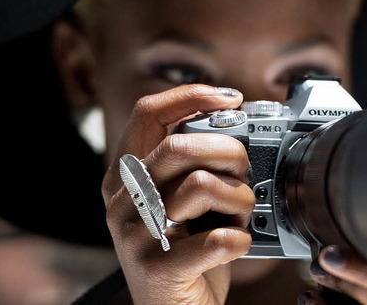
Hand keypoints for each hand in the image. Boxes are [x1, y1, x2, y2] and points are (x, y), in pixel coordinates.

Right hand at [101, 84, 254, 304]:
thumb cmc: (183, 250)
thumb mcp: (177, 200)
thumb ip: (190, 164)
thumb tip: (232, 121)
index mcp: (126, 175)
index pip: (148, 114)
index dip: (192, 96)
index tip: (231, 98)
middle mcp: (123, 200)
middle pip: (181, 146)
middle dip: (229, 153)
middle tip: (243, 173)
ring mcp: (136, 235)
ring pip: (201, 186)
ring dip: (238, 199)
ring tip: (239, 215)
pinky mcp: (158, 270)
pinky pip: (217, 239)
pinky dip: (240, 240)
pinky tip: (235, 245)